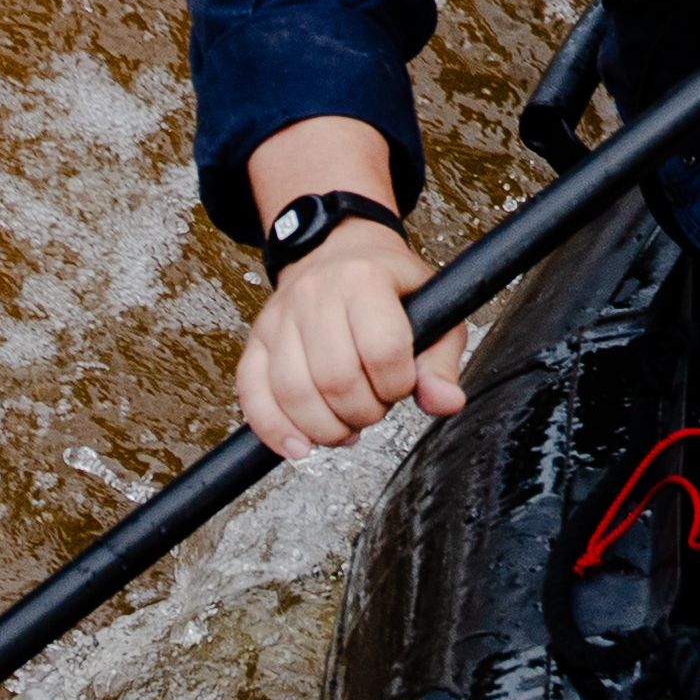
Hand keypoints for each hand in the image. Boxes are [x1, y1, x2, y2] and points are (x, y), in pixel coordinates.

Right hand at [238, 216, 463, 458]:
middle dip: (363, 411)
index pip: (382, 351)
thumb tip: (446, 403)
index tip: (403, 385)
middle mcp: (314, 295)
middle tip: (376, 407)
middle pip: (334, 379)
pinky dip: (274, 429)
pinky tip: (300, 447)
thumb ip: (441, 361)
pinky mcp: (256, 341)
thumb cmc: (392, 286)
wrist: (339, 252)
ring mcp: (278, 319)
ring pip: (292, 392)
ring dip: (325, 427)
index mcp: (364, 280)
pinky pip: (253, 394)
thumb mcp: (434, 310)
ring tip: (347, 426)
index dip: (398, 385)